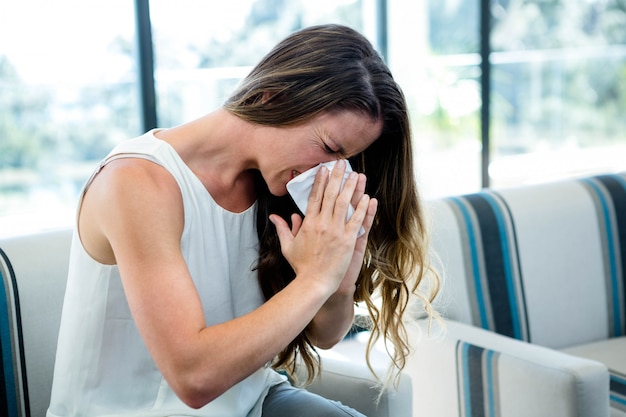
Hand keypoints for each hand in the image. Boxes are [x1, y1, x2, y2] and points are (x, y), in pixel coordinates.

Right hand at [269, 161, 375, 295]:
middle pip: (330, 195)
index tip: (324, 169)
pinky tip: (368, 197)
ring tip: (356, 175)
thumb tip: (275, 216)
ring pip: (344, 203)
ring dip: (351, 187)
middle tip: (341, 164)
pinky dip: (362, 208)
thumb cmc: (301, 266)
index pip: (315, 197)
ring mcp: (336, 231)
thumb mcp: (288, 246)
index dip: (320, 181)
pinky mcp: (348, 240)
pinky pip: (357, 220)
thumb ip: (283, 228)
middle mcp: (322, 224)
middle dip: (336, 177)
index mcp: (308, 223)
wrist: (314, 283)